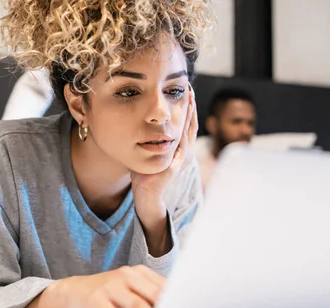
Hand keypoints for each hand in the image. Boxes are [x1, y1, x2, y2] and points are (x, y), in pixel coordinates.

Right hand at [49, 265, 164, 307]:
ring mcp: (111, 285)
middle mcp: (127, 275)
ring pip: (137, 304)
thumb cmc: (108, 294)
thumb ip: (149, 300)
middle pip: (154, 294)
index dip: (178, 302)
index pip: (165, 287)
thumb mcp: (130, 292)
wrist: (73, 290)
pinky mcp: (97, 298)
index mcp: (140, 272)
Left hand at [130, 85, 197, 254]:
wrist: (146, 198)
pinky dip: (185, 126)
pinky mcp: (177, 163)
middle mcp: (184, 152)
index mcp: (179, 150)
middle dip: (190, 105)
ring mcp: (182, 158)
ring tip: (188, 94)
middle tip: (189, 86)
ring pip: (189, 129)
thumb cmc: (144, 176)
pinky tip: (183, 114)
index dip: (186, 107)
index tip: (183, 90)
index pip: (186, 124)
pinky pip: (183, 141)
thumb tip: (138, 124)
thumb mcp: (147, 153)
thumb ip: (147, 140)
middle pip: (191, 123)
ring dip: (190, 111)